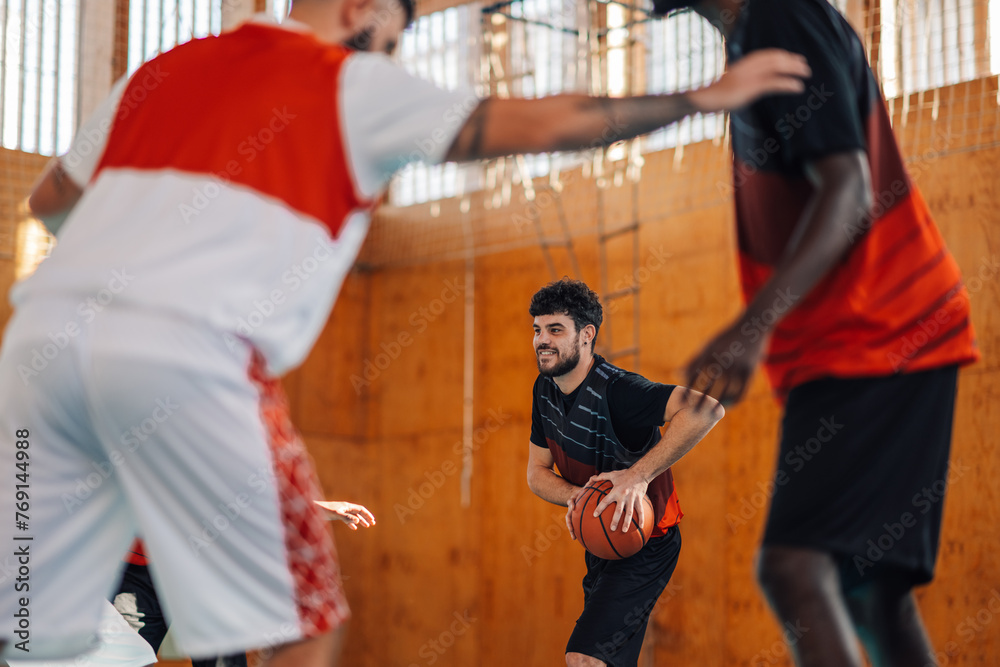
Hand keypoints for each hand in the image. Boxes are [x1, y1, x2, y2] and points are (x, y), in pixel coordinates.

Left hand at [314, 500, 375, 529]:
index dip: (367, 514)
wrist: (312, 509)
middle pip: (358, 512)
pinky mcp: (336, 515)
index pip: (360, 509)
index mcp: (346, 506)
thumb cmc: (324, 510)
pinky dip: (351, 523)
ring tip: (366, 526)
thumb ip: (347, 517)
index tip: (372, 520)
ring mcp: (340, 511)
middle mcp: (345, 507)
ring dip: (360, 520)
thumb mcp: (336, 514)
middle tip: (372, 523)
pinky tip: (354, 528)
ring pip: (353, 516)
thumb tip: (358, 521)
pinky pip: (347, 519)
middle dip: (366, 517)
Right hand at [565, 486, 588, 540]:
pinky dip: (578, 532)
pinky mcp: (578, 518)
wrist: (584, 495)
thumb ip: (591, 481)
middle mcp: (572, 507)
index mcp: (575, 499)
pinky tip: (580, 539)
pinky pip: (577, 526)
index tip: (572, 507)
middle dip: (569, 522)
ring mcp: (574, 513)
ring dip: (572, 529)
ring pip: (570, 522)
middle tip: (571, 528)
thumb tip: (594, 477)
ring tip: (574, 537)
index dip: (571, 503)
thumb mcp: (589, 485)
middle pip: (568, 515)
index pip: (570, 500)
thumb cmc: (588, 490)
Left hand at [590, 469, 648, 532]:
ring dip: (626, 522)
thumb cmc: (625, 474)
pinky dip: (642, 519)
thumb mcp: (612, 474)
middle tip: (611, 529)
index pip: (605, 501)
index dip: (600, 508)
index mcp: (615, 491)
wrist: (640, 473)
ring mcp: (632, 499)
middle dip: (615, 520)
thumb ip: (602, 477)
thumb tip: (592, 478)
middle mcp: (623, 496)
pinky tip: (641, 527)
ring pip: (629, 513)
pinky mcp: (639, 500)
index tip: (595, 515)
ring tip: (624, 531)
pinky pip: (640, 511)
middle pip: (618, 510)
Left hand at [685, 317, 767, 407]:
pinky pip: (741, 392)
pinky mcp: (750, 371)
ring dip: (718, 404)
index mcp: (709, 354)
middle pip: (709, 386)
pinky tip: (727, 406)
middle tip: (694, 414)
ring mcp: (737, 366)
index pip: (694, 376)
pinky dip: (734, 401)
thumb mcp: (708, 347)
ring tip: (711, 412)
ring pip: (725, 392)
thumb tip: (678, 375)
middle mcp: (722, 361)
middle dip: (700, 402)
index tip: (682, 403)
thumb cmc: (726, 339)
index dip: (687, 391)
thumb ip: (693, 362)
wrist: (752, 327)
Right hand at [689, 49, 810, 112]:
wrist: (705, 99)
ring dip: (793, 69)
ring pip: (777, 67)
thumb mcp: (732, 82)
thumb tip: (755, 84)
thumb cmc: (717, 95)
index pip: (767, 55)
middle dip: (791, 61)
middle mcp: (748, 66)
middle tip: (804, 66)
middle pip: (774, 58)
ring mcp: (750, 76)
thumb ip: (745, 79)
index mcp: (744, 64)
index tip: (793, 58)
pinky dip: (788, 83)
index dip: (782, 55)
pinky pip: (774, 83)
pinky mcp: (751, 88)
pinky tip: (797, 86)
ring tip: (806, 74)